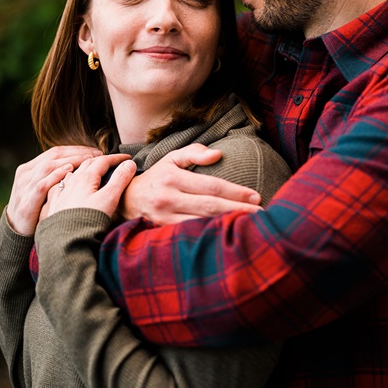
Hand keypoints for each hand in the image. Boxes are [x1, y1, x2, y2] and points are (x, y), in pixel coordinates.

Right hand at [6, 146, 103, 235]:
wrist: (15, 230)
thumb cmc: (35, 207)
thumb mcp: (41, 188)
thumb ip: (54, 176)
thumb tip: (81, 167)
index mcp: (29, 168)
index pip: (55, 152)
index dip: (76, 149)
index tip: (94, 150)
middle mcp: (26, 174)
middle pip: (54, 156)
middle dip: (77, 153)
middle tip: (97, 153)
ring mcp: (25, 187)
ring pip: (49, 166)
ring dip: (71, 160)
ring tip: (89, 159)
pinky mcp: (27, 202)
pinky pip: (42, 185)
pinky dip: (56, 176)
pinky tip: (70, 171)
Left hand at [44, 155, 136, 219]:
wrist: (64, 242)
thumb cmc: (88, 220)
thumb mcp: (110, 198)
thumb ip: (120, 179)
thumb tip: (129, 164)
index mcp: (86, 178)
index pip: (103, 161)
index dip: (116, 158)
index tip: (127, 158)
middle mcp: (72, 182)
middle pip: (87, 163)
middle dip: (101, 160)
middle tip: (111, 161)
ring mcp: (62, 192)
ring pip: (72, 173)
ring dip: (83, 167)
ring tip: (90, 168)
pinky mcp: (55, 205)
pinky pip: (60, 186)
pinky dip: (67, 180)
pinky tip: (66, 183)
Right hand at [120, 143, 261, 224]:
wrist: (126, 199)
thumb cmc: (157, 177)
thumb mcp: (171, 159)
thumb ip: (194, 153)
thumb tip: (218, 154)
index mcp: (173, 177)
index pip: (212, 186)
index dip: (236, 191)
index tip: (256, 196)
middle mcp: (168, 198)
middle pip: (211, 206)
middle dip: (239, 210)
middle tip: (262, 213)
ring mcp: (164, 217)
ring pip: (202, 223)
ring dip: (227, 225)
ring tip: (251, 226)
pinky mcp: (162, 232)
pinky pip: (190, 234)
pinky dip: (210, 234)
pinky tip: (228, 235)